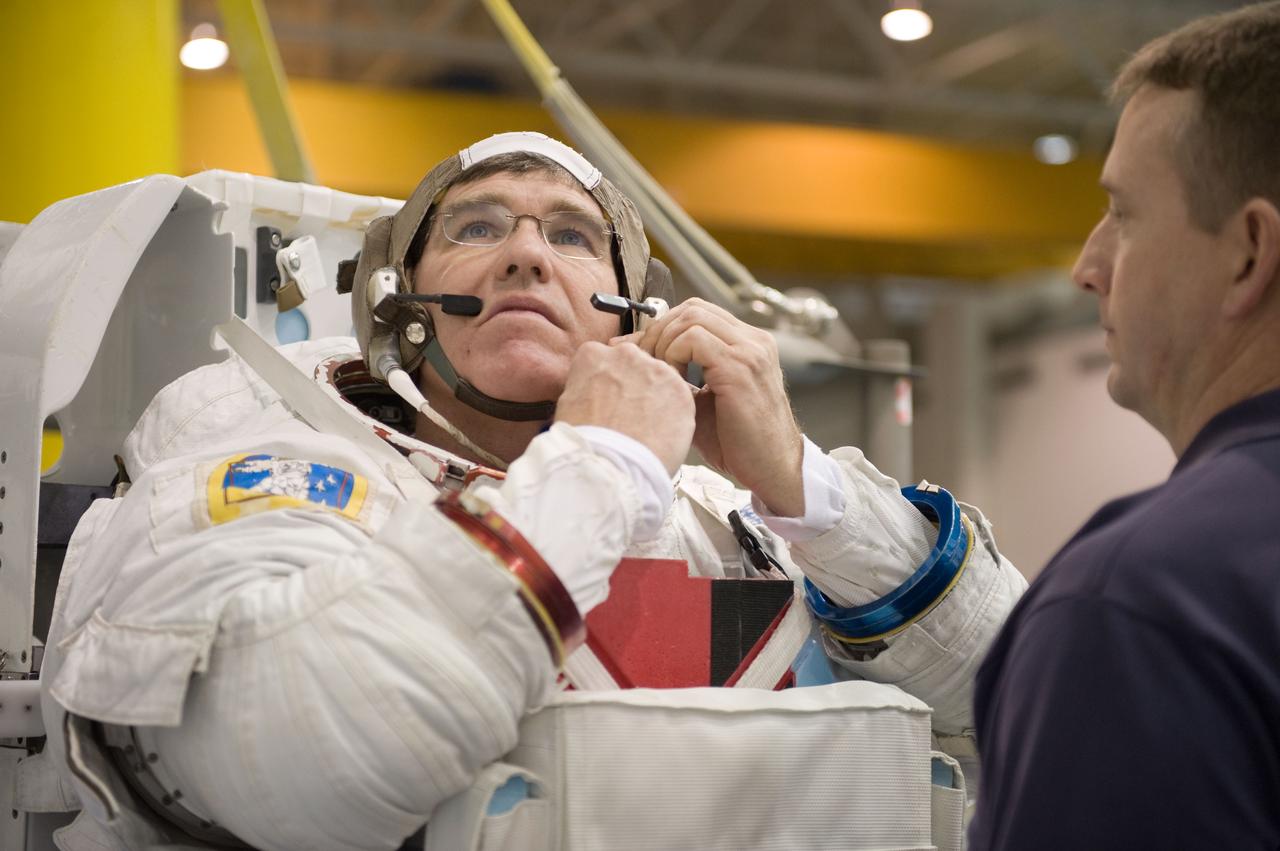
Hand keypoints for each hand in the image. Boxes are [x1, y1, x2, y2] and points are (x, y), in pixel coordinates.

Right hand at [555, 341, 694, 475]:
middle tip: (630, 415)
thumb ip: (585, 387)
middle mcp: (626, 354)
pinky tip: (660, 435)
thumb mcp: (568, 405)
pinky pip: (679, 400)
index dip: (608, 383)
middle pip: (635, 365)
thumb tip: (594, 392)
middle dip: (634, 385)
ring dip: (656, 399)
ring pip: (660, 380)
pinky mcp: (681, 390)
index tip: (609, 400)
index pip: (604, 359)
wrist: (611, 464)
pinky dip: (673, 416)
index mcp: (593, 355)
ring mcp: (656, 370)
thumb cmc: (585, 441)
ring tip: (646, 428)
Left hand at [616, 298, 804, 516]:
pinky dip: (673, 356)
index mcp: (748, 344)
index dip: (665, 327)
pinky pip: (694, 339)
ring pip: (691, 317)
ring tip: (661, 375)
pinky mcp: (740, 368)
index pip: (698, 312)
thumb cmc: (738, 443)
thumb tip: (629, 353)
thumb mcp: (700, 401)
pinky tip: (673, 383)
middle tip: (646, 363)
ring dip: (665, 343)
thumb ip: (675, 374)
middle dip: (660, 331)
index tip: (645, 353)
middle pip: (692, 308)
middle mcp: (753, 341)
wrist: (772, 470)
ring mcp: (749, 351)